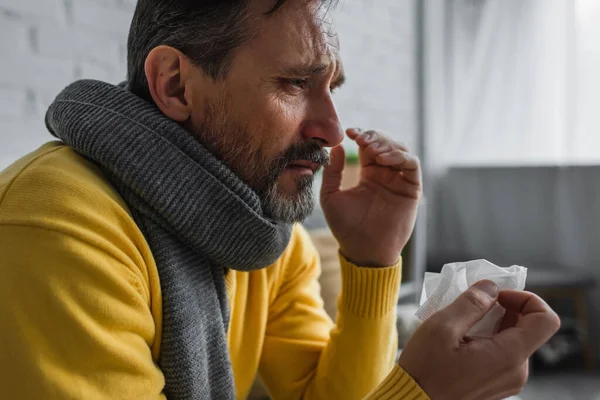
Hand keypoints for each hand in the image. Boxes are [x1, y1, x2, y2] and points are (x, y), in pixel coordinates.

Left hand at [320, 128, 421, 266]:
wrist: (363, 250)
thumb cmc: (346, 227)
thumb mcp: (331, 197)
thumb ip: (333, 172)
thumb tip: (338, 147)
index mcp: (369, 174)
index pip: (369, 146)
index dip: (362, 135)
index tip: (350, 132)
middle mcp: (386, 174)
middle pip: (386, 143)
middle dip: (375, 136)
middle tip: (362, 139)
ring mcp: (400, 181)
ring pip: (401, 150)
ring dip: (387, 144)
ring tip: (373, 149)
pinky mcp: (412, 189)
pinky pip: (412, 165)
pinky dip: (400, 157)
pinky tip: (384, 159)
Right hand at [398, 281, 560, 399]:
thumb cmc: (424, 370)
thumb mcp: (442, 327)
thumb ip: (471, 303)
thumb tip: (491, 287)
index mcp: (508, 356)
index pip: (546, 319)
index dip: (526, 299)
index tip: (496, 296)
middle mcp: (515, 371)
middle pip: (527, 327)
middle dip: (503, 308)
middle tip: (471, 302)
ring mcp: (506, 380)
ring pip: (513, 339)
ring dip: (492, 322)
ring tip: (461, 321)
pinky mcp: (495, 384)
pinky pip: (502, 353)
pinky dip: (487, 337)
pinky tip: (461, 337)